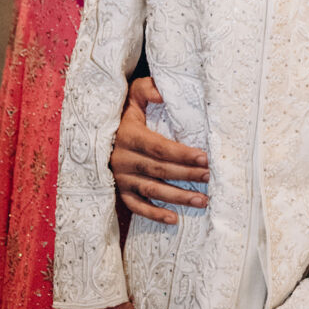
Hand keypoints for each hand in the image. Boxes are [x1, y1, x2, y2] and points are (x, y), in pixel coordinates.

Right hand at [110, 76, 209, 222]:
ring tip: (202, 200)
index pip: (160, 148)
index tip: (204, 158)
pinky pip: (137, 206)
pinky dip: (154, 214)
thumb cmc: (124, 113)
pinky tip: (174, 219)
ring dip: (178, 197)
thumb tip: (163, 93)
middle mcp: (124, 160)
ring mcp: (121, 178)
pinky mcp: (120, 191)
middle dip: (187, 175)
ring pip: (152, 190)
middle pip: (160, 171)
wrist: (98, 133)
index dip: (182, 154)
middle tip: (209, 177)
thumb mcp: (133, 96)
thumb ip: (148, 89)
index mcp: (129, 137)